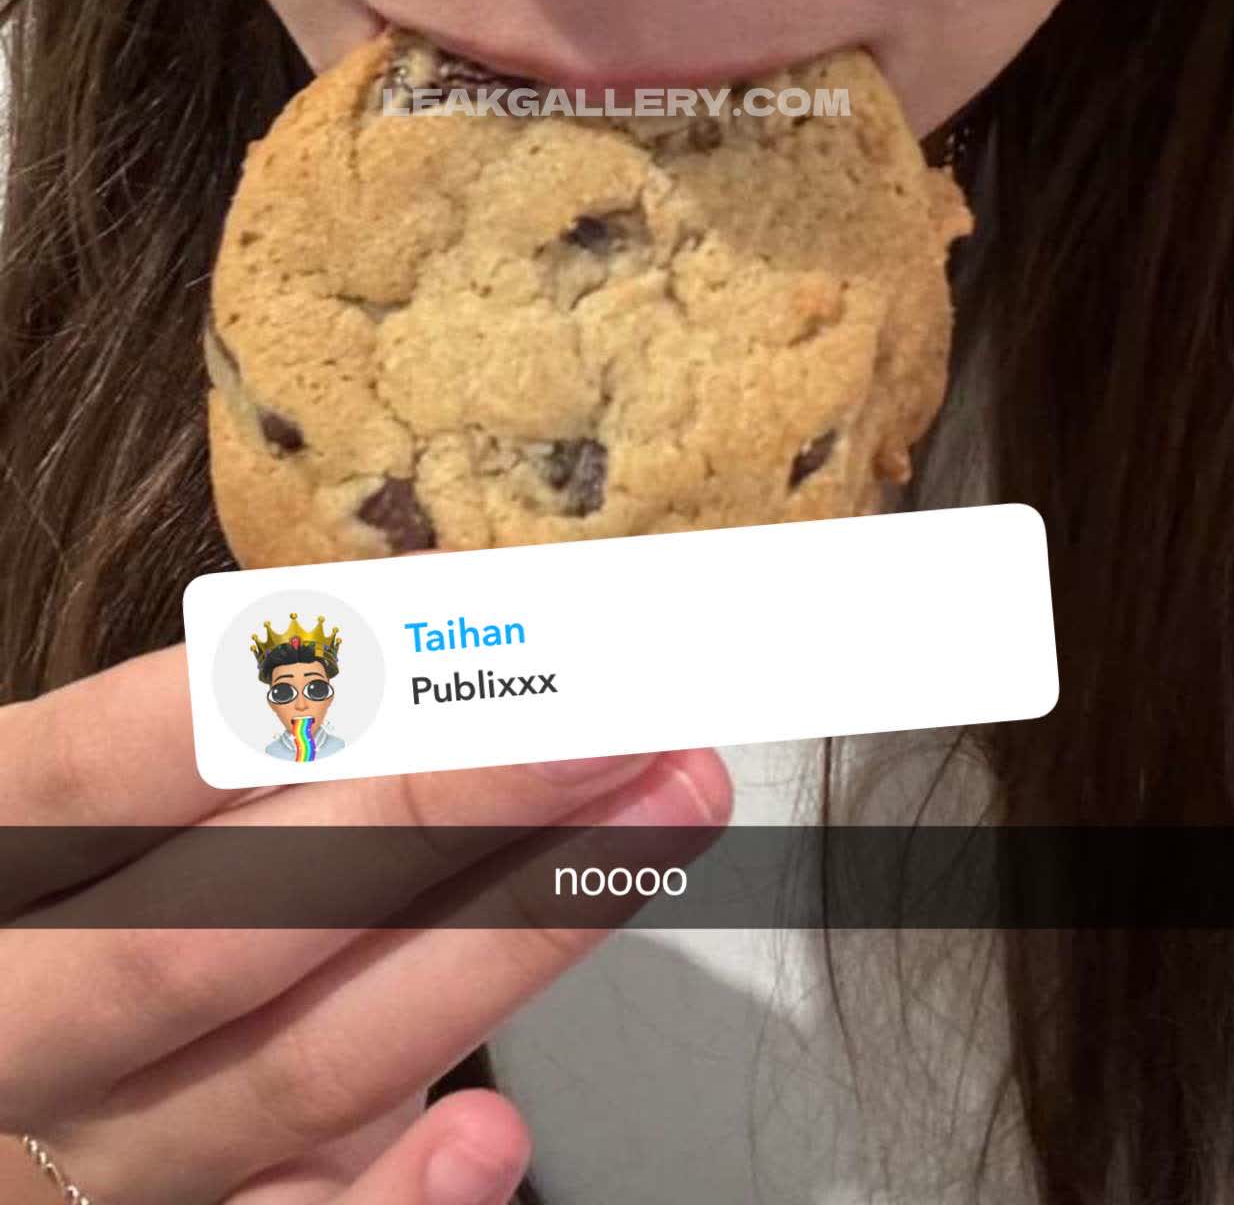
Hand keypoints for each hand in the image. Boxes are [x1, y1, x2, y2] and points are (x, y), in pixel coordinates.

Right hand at [0, 642, 731, 1202]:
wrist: (18, 1094)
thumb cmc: (87, 900)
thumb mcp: (101, 804)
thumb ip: (229, 742)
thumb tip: (447, 622)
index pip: (108, 768)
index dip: (278, 683)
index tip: (458, 604)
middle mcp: (18, 1025)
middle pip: (231, 919)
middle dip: (441, 805)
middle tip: (612, 718)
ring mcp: (87, 1164)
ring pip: (305, 1066)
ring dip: (507, 940)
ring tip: (654, 822)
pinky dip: (397, 1200)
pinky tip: (500, 1131)